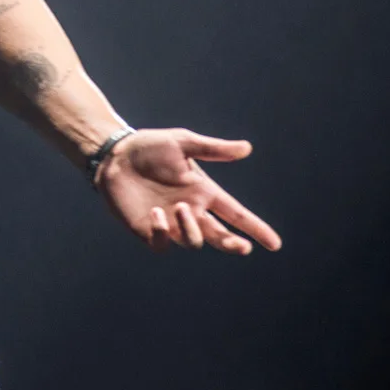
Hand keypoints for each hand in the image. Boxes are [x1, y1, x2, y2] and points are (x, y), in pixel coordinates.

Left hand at [95, 128, 282, 254]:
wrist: (114, 154)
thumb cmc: (149, 147)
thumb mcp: (183, 142)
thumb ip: (213, 149)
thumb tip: (247, 148)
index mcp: (204, 192)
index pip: (235, 214)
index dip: (255, 228)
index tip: (274, 243)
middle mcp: (190, 210)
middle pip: (220, 236)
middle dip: (233, 244)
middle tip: (243, 246)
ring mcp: (170, 222)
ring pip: (194, 242)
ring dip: (193, 229)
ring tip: (180, 207)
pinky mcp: (147, 229)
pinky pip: (163, 245)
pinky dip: (164, 234)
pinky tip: (157, 214)